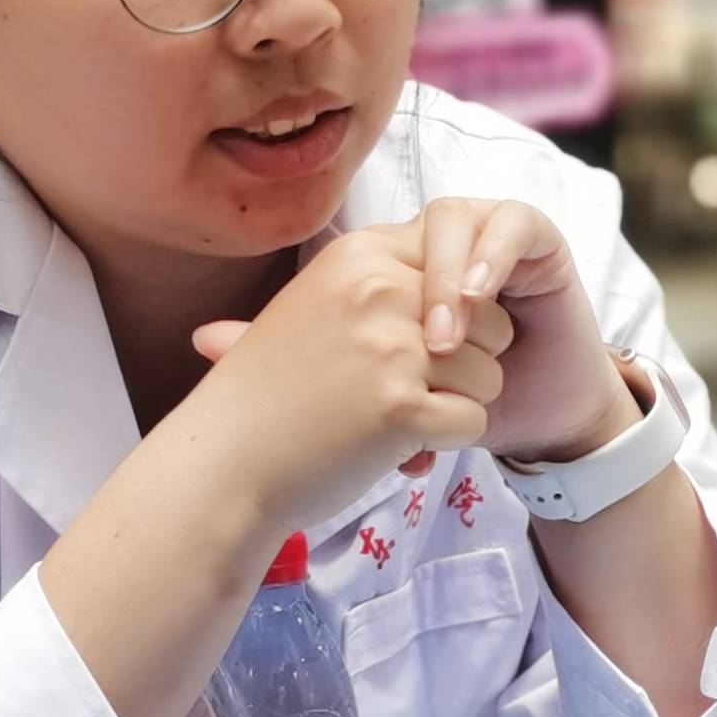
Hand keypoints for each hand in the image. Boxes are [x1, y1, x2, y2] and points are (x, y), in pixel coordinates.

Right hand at [187, 231, 509, 530]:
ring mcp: (392, 348)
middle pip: (491, 323)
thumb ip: (382, 285)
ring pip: (491, 377)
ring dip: (454, 408)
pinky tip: (394, 447)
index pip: (461, 265)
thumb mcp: (316, 305)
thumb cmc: (271, 391)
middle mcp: (380, 290)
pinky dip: (443, 445)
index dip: (456, 314)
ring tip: (393, 419)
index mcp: (361, 256)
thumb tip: (457, 272)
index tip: (417, 342)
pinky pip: (474, 425)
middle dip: (465, 366)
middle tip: (404, 389)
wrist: (224, 460)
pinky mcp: (402, 408)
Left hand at [378, 196, 638, 465]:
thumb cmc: (467, 407)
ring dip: (450, 274)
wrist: (542, 422)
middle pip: (411, 229)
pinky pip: (514, 222)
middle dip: (417, 287)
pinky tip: (481, 298)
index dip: (368, 289)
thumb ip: (365, 369)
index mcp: (405, 269)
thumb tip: (313, 373)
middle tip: (429, 345)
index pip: (374, 245)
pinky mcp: (541, 241)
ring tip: (452, 332)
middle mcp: (447, 246)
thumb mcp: (405, 389)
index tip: (371, 352)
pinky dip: (493, 255)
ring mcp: (491, 237)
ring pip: (456, 217)